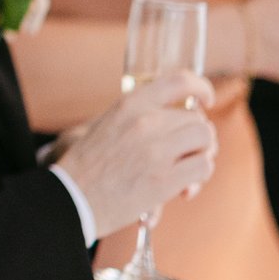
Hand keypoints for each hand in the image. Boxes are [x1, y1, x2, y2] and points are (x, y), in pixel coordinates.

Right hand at [48, 71, 217, 238]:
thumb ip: (138, 115)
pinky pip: (204, 167)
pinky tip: (184, 189)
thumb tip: (175, 117)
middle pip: (197, 118)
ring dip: (203, 155)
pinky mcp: (165, 179)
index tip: (205, 99)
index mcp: (130, 105)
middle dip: (199, 136)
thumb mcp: (107, 124)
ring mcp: (157, 150)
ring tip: (189, 171)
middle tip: (190, 153)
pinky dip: (200, 178)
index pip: (180, 81)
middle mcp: (146, 122)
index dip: (201, 88)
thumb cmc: (88, 164)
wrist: (72, 198)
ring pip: (206, 140)